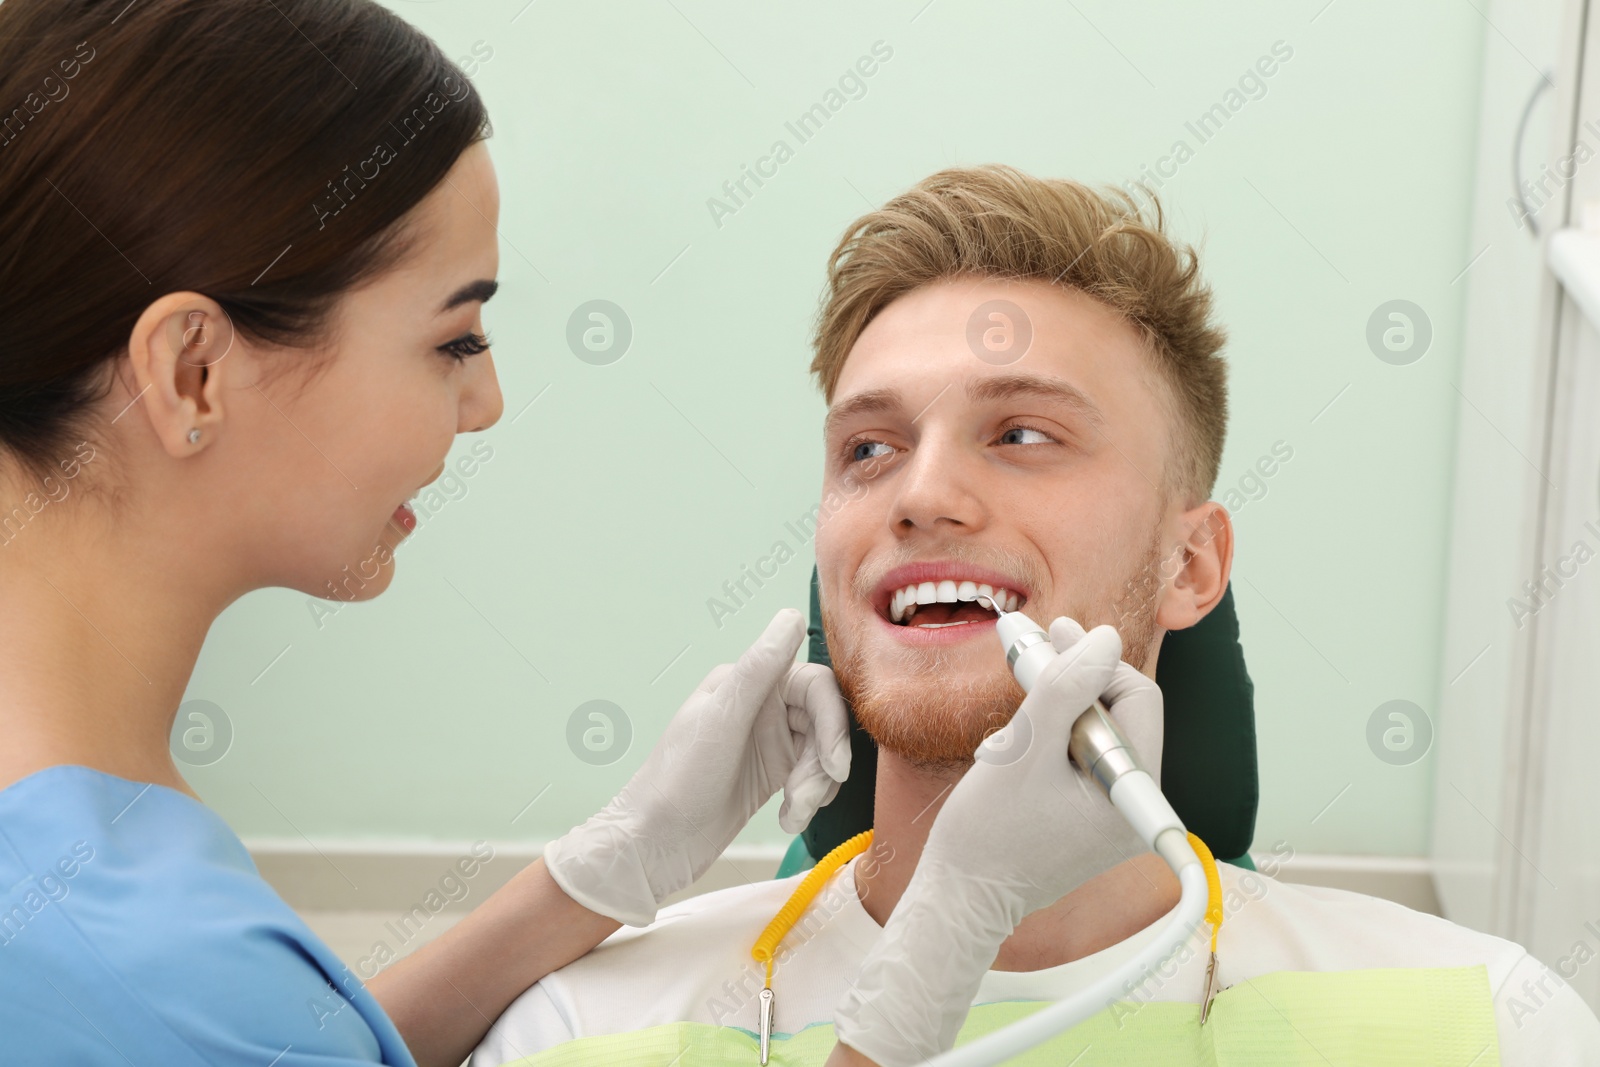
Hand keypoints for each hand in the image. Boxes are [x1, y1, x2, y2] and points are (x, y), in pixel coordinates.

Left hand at [543, 608, 851, 926]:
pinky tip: (790, 819)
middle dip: (824, 762)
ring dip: (817, 786)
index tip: (833, 764)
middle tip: (807, 796)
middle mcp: (761, 706)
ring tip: (794, 814)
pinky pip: (812, 777)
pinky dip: (810, 799)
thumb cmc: (676, 780)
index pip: (816, 686)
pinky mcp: (772, 774)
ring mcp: (768, 741)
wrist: (655, 844)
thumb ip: (759, 667)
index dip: (833, 723)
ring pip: (822, 752)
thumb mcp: (720, 719)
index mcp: (747, 683)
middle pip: (825, 721)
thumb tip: (791, 617)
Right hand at [834, 620, 1162, 1065]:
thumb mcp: (1023, 747)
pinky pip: (1082, 761)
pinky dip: (1050, 742)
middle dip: (1071, 684)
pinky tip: (1016, 749)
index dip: (1095, 662)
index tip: (1050, 639)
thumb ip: (1067, 686)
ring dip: (1054, 714)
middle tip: (1031, 653)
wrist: (962, 899)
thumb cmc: (986, 833)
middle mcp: (1135, 809)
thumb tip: (1107, 638)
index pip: (1136, 698)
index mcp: (1132, 795)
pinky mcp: (1092, 822)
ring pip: (1095, 734)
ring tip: (1010, 731)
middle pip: (1118, 714)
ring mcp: (1115, 817)